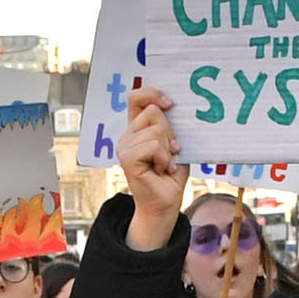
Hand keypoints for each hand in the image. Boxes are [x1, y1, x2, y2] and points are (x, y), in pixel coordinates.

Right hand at [123, 85, 187, 250]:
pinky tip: (161, 170)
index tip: (169, 104)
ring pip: (156, 130)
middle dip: (169, 132)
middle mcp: (127, 135)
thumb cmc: (171, 175)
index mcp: (137, 129)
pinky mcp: (127, 158)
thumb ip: (169, 126)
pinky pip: (153, 145)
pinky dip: (164, 159)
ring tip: (164, 165)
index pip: (136, 98)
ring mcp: (124, 146)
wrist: (165, 203)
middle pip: (153, 112)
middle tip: (171, 153)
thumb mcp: (173, 145)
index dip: (152, 94)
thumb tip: (171, 107)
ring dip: (168, 150)